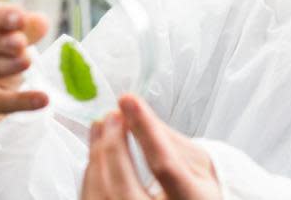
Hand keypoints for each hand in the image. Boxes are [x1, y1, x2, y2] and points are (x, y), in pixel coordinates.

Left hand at [81, 94, 220, 199]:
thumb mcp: (198, 161)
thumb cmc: (197, 187)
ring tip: (102, 124)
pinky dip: (92, 171)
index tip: (130, 101)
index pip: (164, 166)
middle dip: (113, 145)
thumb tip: (135, 113)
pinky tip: (97, 149)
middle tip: (113, 114)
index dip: (145, 131)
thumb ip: (168, 140)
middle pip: (124, 186)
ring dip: (97, 155)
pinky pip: (93, 198)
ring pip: (102, 195)